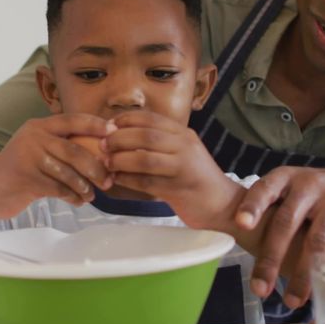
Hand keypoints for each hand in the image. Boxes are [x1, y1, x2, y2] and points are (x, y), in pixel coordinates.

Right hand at [0, 113, 113, 220]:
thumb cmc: (20, 172)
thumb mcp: (37, 150)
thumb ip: (60, 145)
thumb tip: (101, 149)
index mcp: (38, 126)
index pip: (72, 120)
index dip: (95, 125)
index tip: (114, 132)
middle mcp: (33, 137)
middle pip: (74, 150)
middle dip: (96, 167)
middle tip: (108, 180)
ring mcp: (28, 157)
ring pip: (68, 172)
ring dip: (84, 186)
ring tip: (91, 194)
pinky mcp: (26, 178)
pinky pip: (59, 188)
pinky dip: (72, 196)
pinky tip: (77, 201)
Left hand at [104, 110, 239, 228]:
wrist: (222, 204)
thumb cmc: (196, 179)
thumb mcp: (182, 152)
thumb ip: (160, 143)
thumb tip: (123, 135)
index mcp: (184, 134)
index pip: (151, 118)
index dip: (126, 120)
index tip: (108, 126)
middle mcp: (185, 146)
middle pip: (146, 135)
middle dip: (119, 139)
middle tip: (102, 145)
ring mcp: (183, 168)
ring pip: (145, 158)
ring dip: (121, 160)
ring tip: (108, 163)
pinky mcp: (178, 189)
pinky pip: (147, 182)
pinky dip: (128, 180)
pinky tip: (117, 180)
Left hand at [235, 167, 324, 307]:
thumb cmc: (314, 198)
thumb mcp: (291, 193)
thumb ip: (268, 210)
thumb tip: (231, 233)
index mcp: (287, 178)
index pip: (265, 189)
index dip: (253, 206)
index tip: (241, 225)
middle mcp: (311, 184)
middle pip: (286, 223)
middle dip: (271, 259)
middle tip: (259, 290)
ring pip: (316, 242)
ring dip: (303, 276)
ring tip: (292, 301)